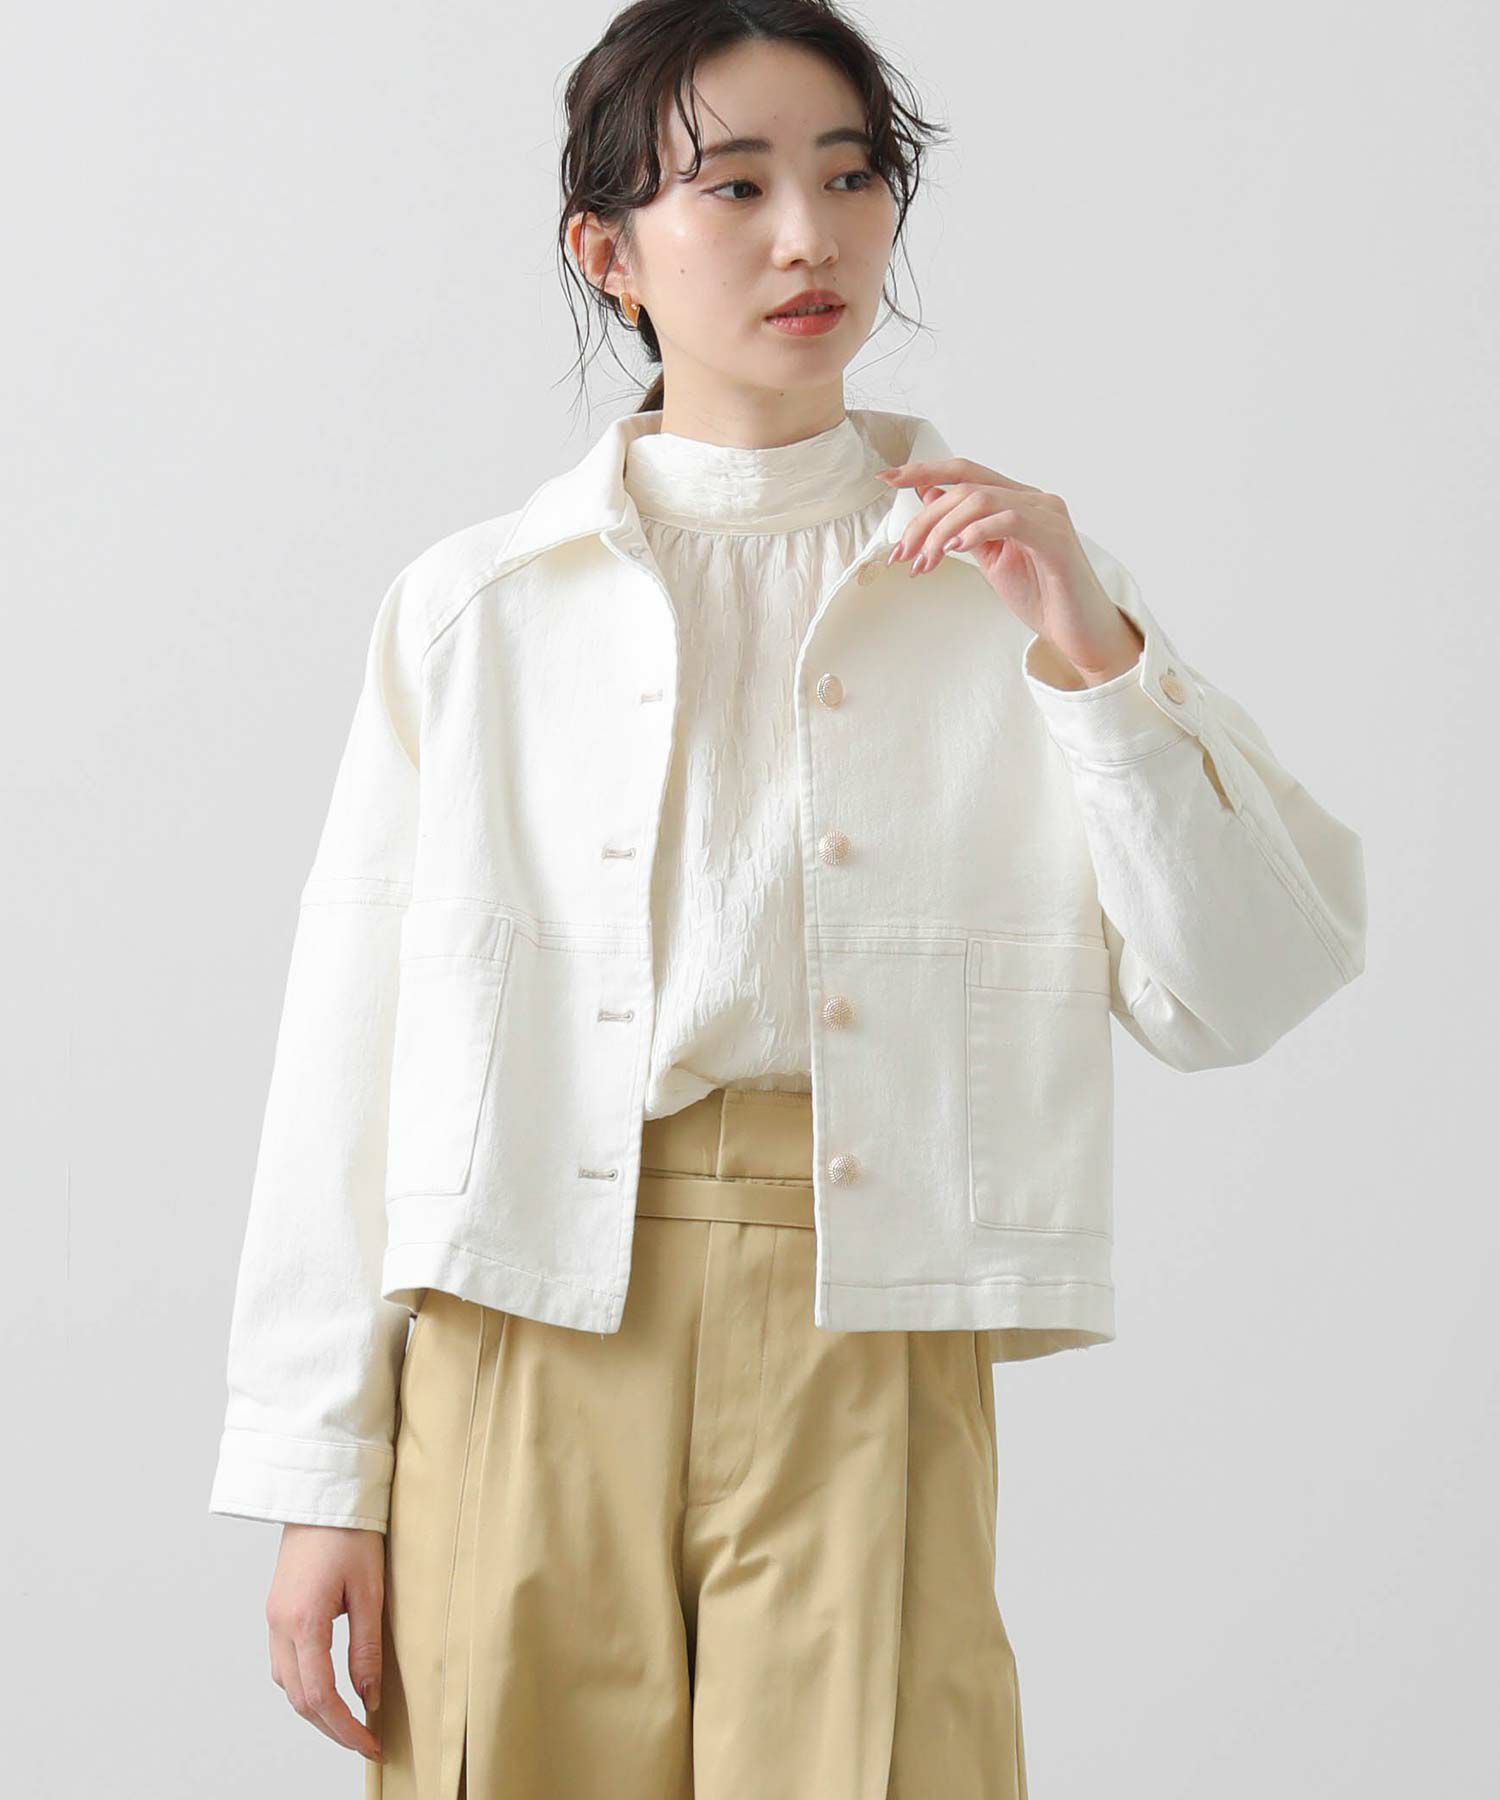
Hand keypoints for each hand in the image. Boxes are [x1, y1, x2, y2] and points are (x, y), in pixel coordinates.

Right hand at [265, 1522, 385, 1764]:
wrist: (321, 1492)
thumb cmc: (350, 1533)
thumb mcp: (370, 1590)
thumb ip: (367, 1647)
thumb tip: (369, 1696)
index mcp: (303, 1621)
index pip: (320, 1696)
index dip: (345, 1727)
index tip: (370, 1742)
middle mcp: (279, 1625)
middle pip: (298, 1698)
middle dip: (331, 1727)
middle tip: (365, 1740)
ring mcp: (272, 1617)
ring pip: (287, 1684)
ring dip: (316, 1709)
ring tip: (350, 1720)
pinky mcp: (276, 1609)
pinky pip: (284, 1662)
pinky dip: (305, 1684)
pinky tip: (328, 1687)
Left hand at [876, 457, 1144, 684]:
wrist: (1078, 632)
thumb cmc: (1040, 597)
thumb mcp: (991, 559)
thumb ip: (964, 529)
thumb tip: (930, 498)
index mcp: (1018, 500)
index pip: (966, 472)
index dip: (925, 471)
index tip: (887, 478)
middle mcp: (1035, 498)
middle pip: (965, 486)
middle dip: (924, 520)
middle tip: (902, 555)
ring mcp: (1048, 514)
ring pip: (980, 500)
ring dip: (941, 531)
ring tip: (925, 563)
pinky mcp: (1056, 538)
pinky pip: (1008, 519)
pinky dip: (974, 531)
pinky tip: (954, 550)